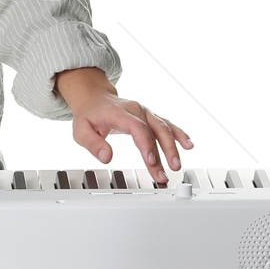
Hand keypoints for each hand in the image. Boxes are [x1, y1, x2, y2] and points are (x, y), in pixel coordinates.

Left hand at [55, 69, 192, 184]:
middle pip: (155, 129)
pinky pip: (167, 125)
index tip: (151, 160)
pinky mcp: (150, 117)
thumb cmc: (89, 115)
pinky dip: (179, 134)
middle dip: (164, 151)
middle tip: (168, 170)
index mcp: (119, 113)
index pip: (137, 127)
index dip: (146, 144)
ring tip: (177, 165)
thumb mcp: (81, 131)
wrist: (95, 98)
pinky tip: (188, 145)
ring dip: (173, 147)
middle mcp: (136, 110)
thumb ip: (93, 144)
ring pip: (163, 129)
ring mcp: (145, 113)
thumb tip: (106, 157)